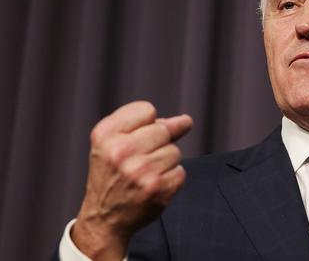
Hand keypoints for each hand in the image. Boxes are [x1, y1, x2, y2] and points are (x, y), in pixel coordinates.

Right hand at [71, 101, 192, 260]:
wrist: (103, 218)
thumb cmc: (112, 174)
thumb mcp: (113, 142)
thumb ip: (146, 125)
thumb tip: (185, 121)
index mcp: (105, 135)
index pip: (147, 109)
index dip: (147, 124)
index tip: (135, 138)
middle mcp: (120, 151)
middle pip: (164, 130)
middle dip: (159, 143)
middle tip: (140, 160)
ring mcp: (140, 171)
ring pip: (175, 151)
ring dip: (166, 162)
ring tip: (144, 174)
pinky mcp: (157, 189)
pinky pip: (180, 172)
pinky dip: (171, 179)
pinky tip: (153, 186)